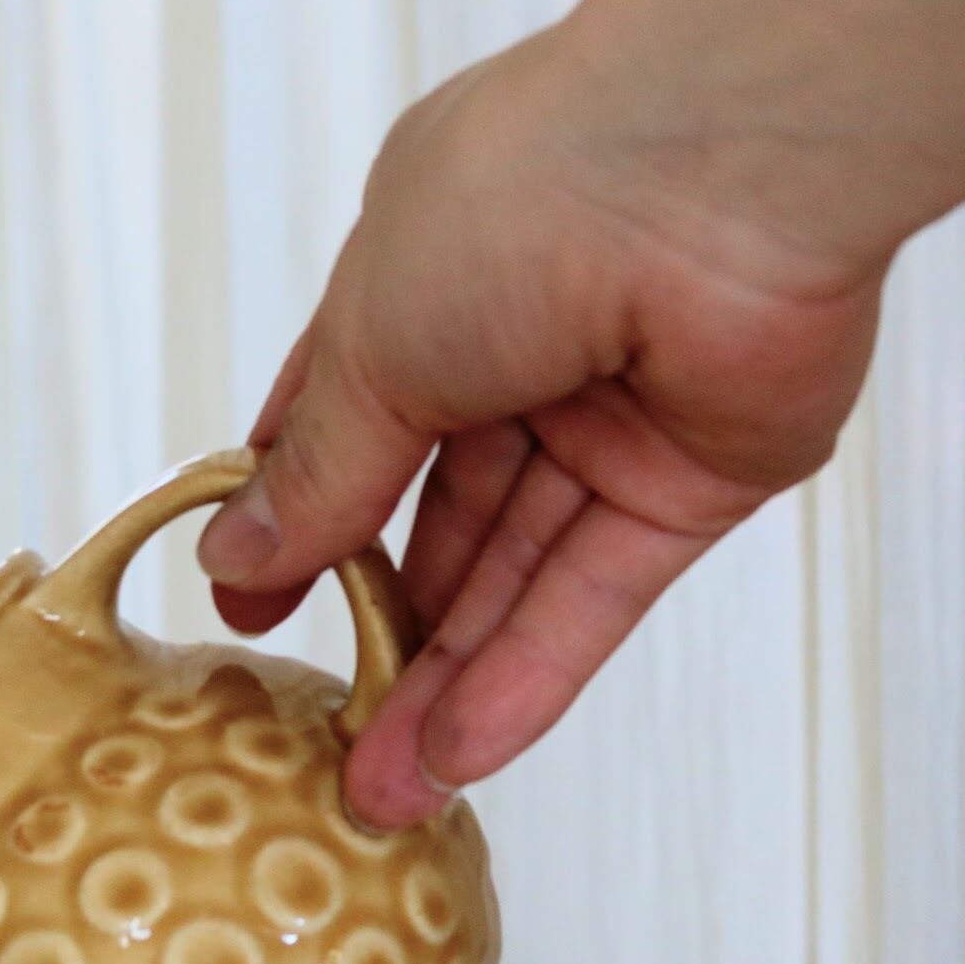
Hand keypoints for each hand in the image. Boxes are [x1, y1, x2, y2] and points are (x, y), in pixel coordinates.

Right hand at [195, 20, 885, 829]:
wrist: (724, 178)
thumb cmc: (527, 203)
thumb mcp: (375, 345)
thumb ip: (319, 471)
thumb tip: (240, 558)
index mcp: (430, 263)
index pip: (349, 405)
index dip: (296, 508)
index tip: (250, 603)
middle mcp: (522, 335)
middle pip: (437, 508)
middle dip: (377, 622)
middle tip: (317, 729)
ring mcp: (614, 409)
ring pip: (515, 568)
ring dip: (446, 678)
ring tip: (378, 786)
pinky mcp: (698, 476)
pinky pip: (597, 589)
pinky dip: (531, 673)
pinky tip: (460, 751)